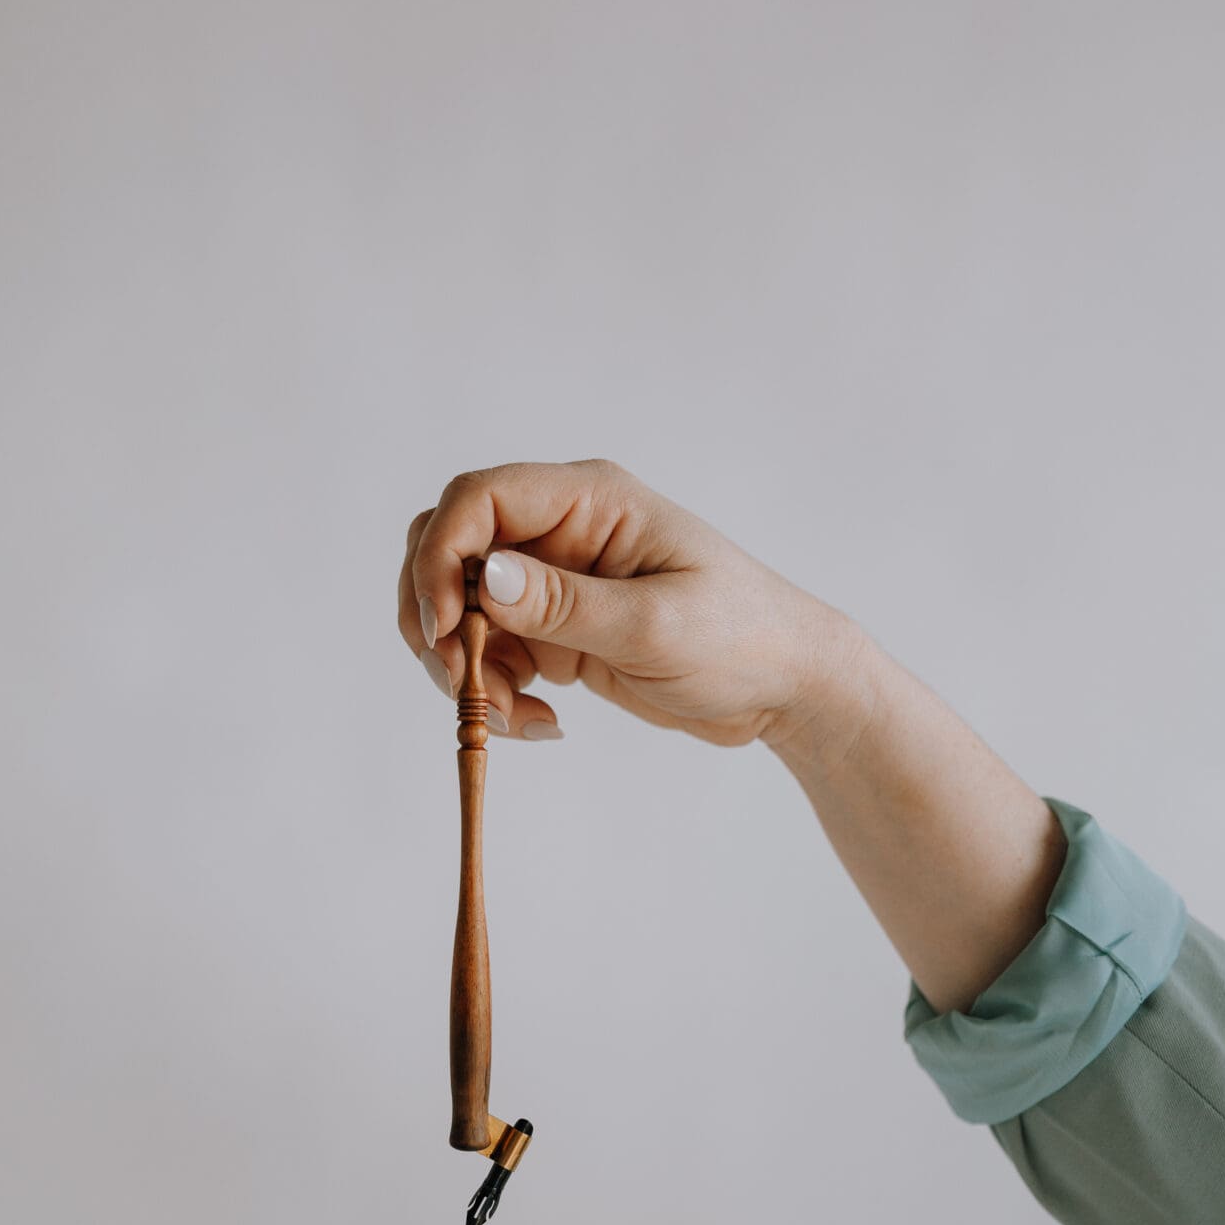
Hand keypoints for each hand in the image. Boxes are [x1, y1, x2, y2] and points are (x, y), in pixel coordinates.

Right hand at [398, 458, 856, 747]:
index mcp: (589, 500)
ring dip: (466, 670)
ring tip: (517, 719)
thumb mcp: (655, 625)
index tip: (445, 629)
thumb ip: (566, 604)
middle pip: (449, 549)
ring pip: (461, 610)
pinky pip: (491, 655)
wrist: (784, 687)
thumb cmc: (741, 639)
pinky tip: (540, 724)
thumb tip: (484, 576)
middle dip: (440, 620)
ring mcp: (554, 581)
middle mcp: (561, 530)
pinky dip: (495, 693)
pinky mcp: (555, 631)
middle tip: (463, 684)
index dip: (441, 556)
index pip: (478, 499)